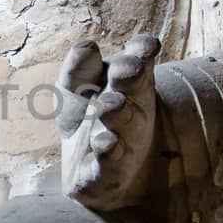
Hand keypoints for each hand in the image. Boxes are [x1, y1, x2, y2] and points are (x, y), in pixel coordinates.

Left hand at [58, 34, 159, 210]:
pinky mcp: (108, 173)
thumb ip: (80, 68)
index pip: (136, 62)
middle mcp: (132, 110)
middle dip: (131, 77)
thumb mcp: (76, 89)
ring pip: (123, 126)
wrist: (97, 177)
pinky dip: (109, 154)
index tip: (146, 46)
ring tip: (110, 104)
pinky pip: (111, 163)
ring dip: (118, 114)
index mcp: (129, 84)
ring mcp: (124, 142)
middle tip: (130, 67)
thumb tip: (86, 45)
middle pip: (133, 91)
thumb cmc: (86, 120)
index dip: (140, 53)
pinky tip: (105, 144)